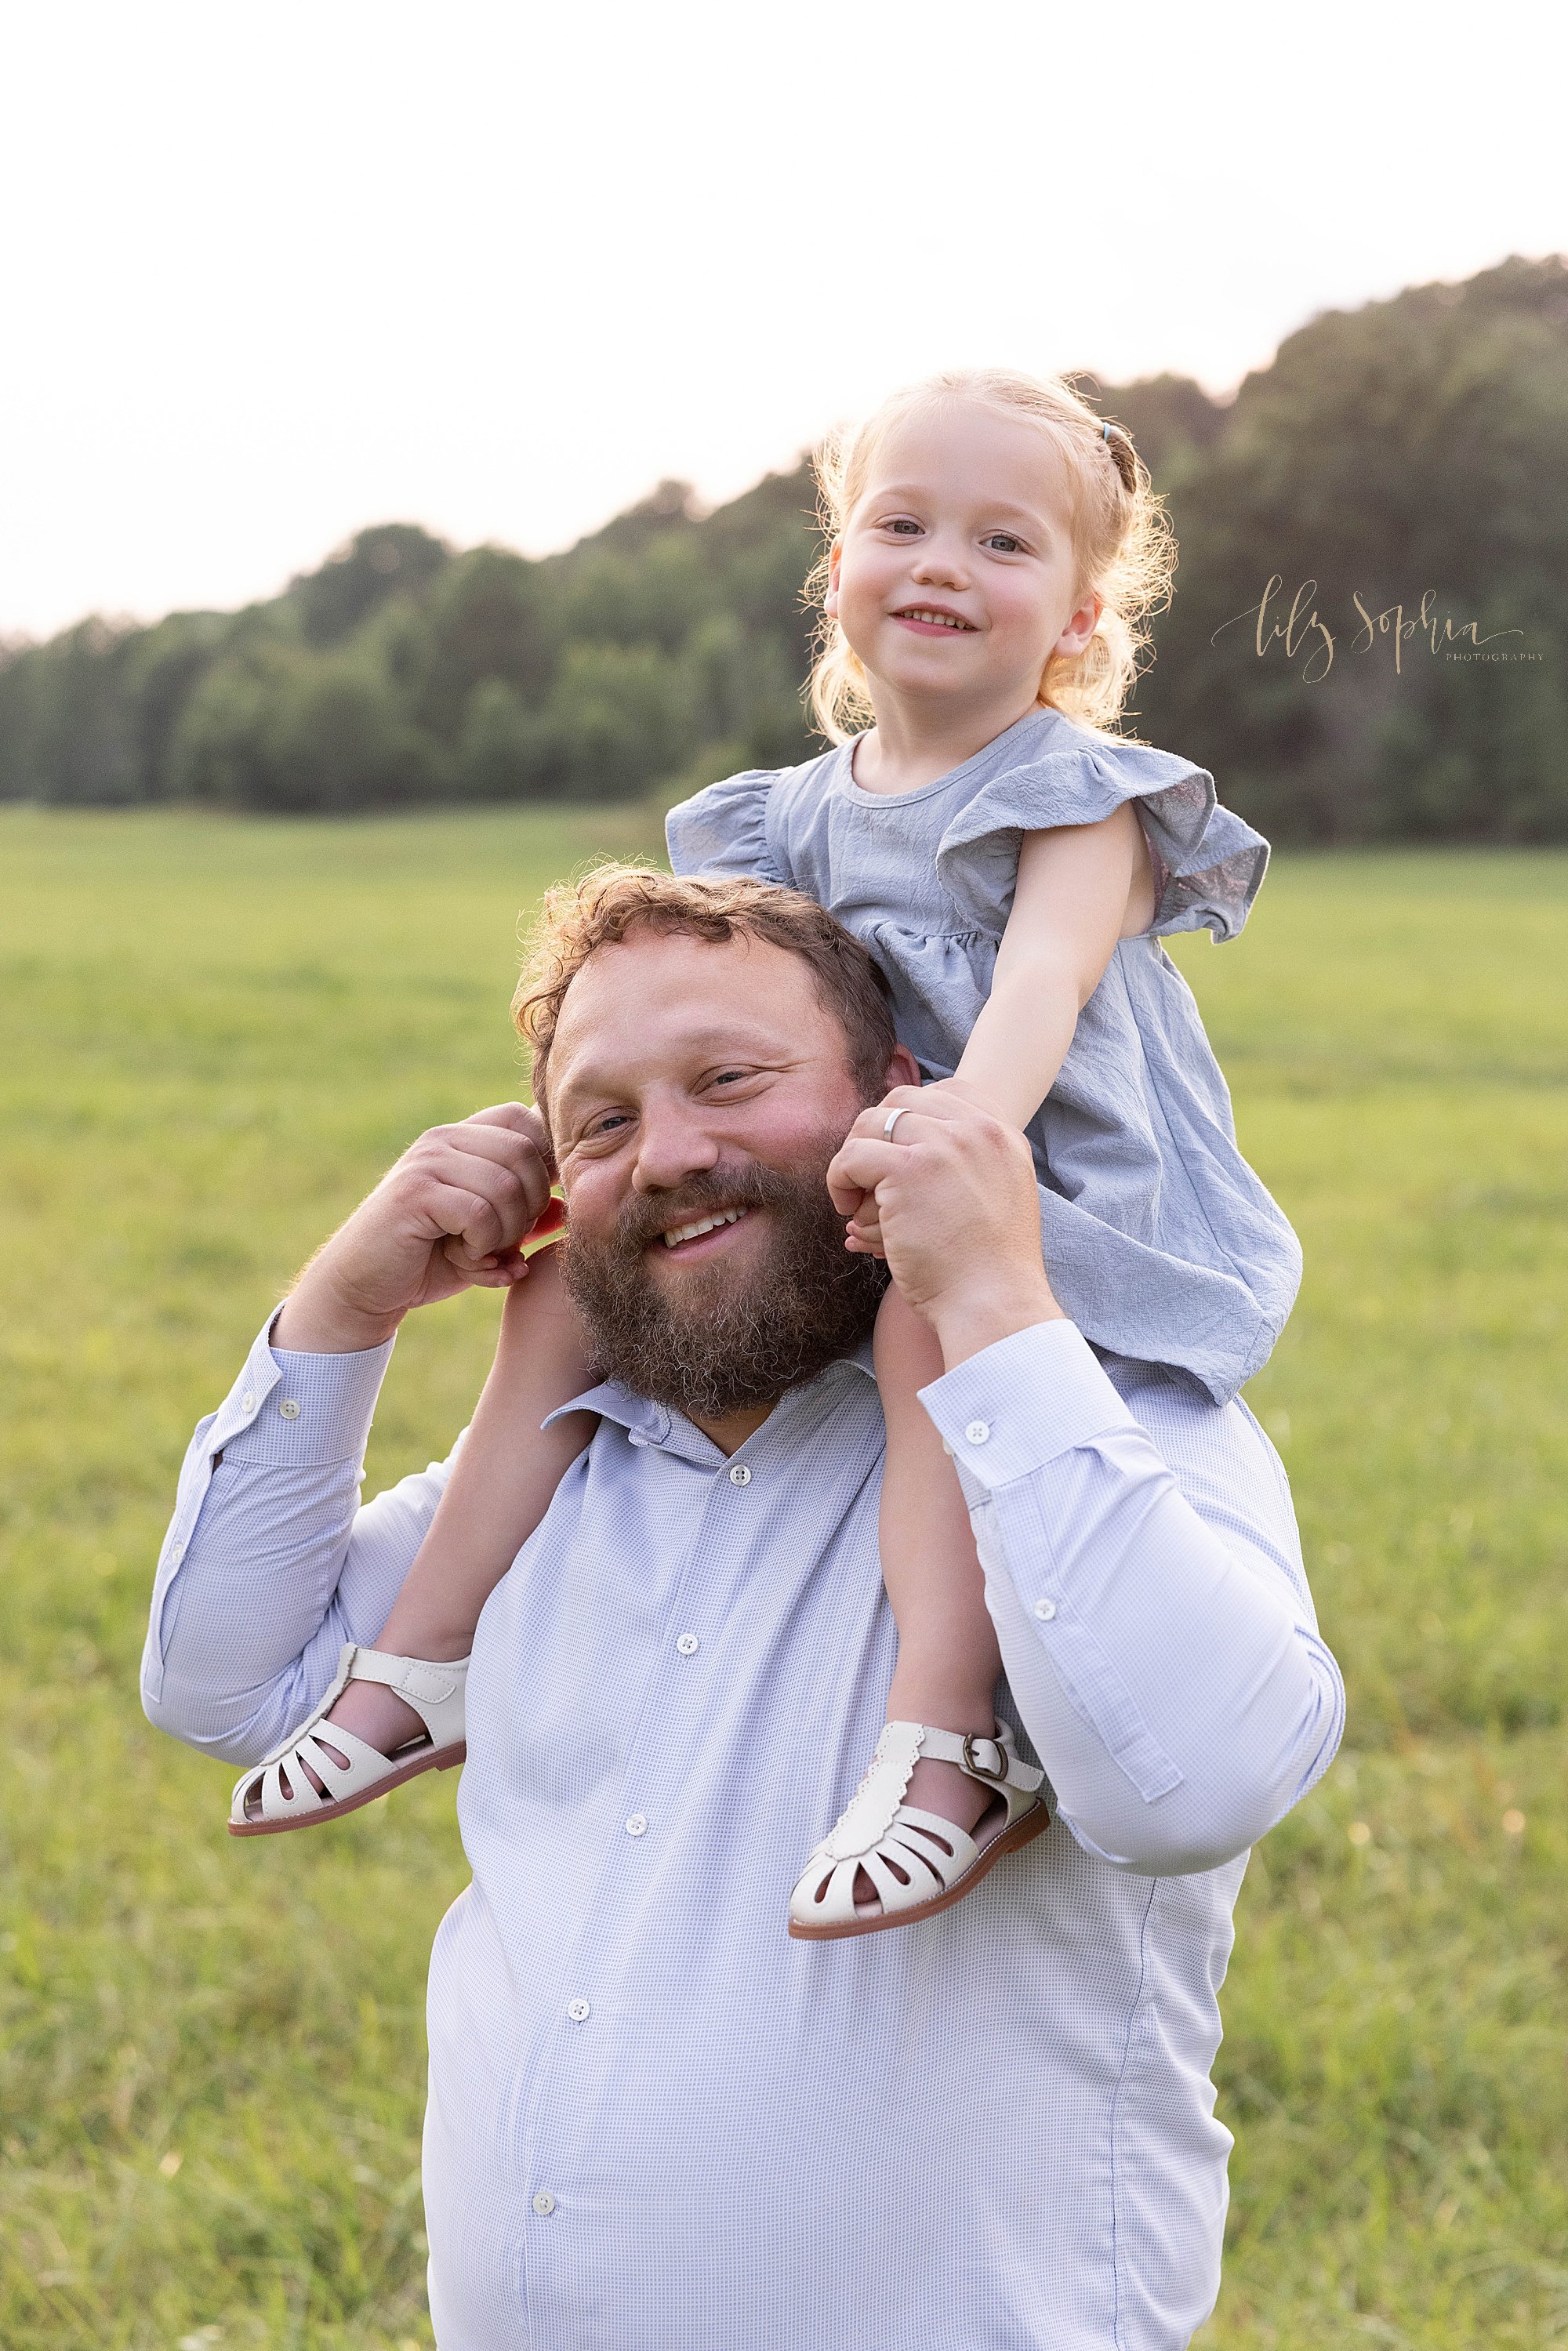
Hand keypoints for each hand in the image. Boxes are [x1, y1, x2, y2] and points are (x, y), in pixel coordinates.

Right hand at [273, 1104, 558, 1351]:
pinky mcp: (415, 1193)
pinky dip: (482, 1245)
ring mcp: (428, 1162)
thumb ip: (526, 1219)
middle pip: (526, 1154)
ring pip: (506, 1186)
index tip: (535, 1209)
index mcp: (463, 1137)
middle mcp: (445, 1138)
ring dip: (505, 1233)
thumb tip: (567, 1208)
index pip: (526, 1121)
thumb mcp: (489, 1238)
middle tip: (506, 1242)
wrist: (364, 1288)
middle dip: (530, 1207)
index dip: (545, 1165)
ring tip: (481, 1253)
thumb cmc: (430, 1260)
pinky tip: (463, 1258)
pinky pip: (479, 1212)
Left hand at [832, 1077, 1008, 1254]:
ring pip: (872, 1123)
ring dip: (853, 1157)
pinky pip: (852, 1156)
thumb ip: (972, 1162)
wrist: (993, 1302)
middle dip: (875, 1132)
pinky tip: (845, 1208)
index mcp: (1003, 1134)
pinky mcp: (907, 1170)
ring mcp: (943, 1146)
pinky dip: (839, 1180)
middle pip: (903, 1100)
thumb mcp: (1001, 1195)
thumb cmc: (988, 1267)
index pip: (947, 1091)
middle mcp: (977, 1130)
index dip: (911, 1115)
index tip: (896, 1149)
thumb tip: (911, 1146)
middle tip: (865, 1172)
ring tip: (853, 1197)